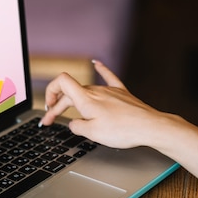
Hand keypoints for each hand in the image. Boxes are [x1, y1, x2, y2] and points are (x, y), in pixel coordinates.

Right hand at [40, 61, 181, 148]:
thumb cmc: (123, 131)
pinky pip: (109, 77)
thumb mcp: (92, 134)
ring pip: (86, 91)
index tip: (48, 108)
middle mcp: (96, 90)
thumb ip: (77, 127)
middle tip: (51, 121)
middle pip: (70, 92)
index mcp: (86, 99)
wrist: (149, 127)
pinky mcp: (121, 93)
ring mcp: (109, 90)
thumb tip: (73, 123)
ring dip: (73, 100)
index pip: (60, 83)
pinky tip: (97, 63)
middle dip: (57, 106)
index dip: (50, 93)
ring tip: (70, 113)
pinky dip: (101, 69)